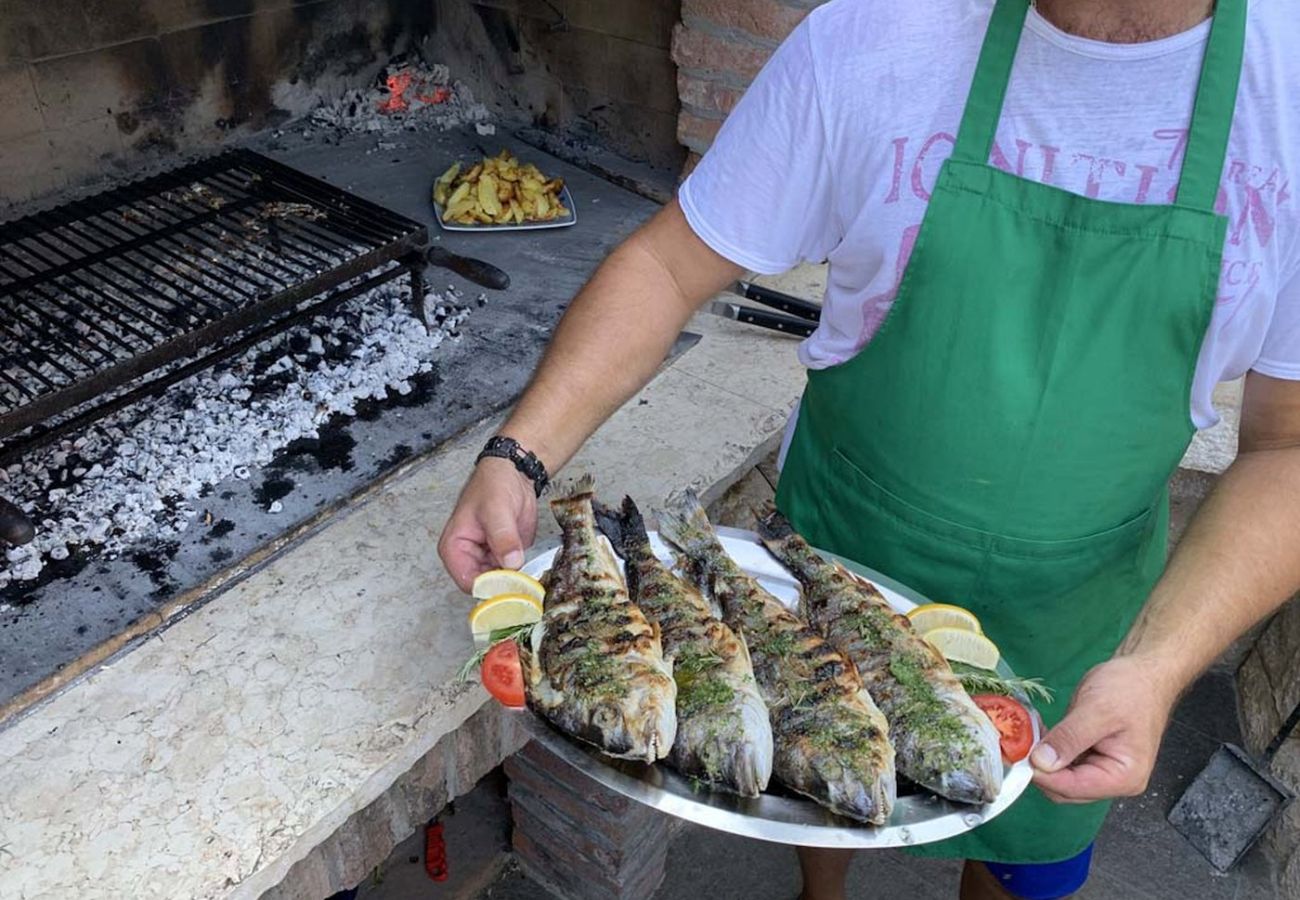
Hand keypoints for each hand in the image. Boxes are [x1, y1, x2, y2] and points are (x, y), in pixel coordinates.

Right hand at [438, 458, 538, 591]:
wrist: (513, 474)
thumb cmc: (493, 486)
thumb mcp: (497, 510)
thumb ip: (503, 537)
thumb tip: (511, 564)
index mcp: (454, 548)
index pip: (467, 582)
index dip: (489, 588)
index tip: (511, 585)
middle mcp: (468, 558)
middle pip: (485, 587)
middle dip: (505, 588)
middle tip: (526, 585)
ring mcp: (487, 560)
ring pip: (501, 584)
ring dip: (516, 584)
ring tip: (532, 578)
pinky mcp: (504, 558)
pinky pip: (513, 575)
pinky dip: (524, 576)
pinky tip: (534, 572)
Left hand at [1030, 655, 1177, 803]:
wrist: (1142, 673)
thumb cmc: (1129, 689)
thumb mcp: (1097, 711)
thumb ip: (1069, 738)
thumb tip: (1040, 763)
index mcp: (1123, 777)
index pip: (1073, 789)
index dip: (1043, 775)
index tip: (1018, 755)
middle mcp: (1114, 781)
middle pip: (1065, 789)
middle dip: (1040, 768)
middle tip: (1020, 740)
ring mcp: (1102, 770)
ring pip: (1060, 777)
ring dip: (1041, 759)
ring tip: (1029, 732)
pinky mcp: (1091, 757)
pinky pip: (1063, 763)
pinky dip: (1048, 751)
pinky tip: (1040, 732)